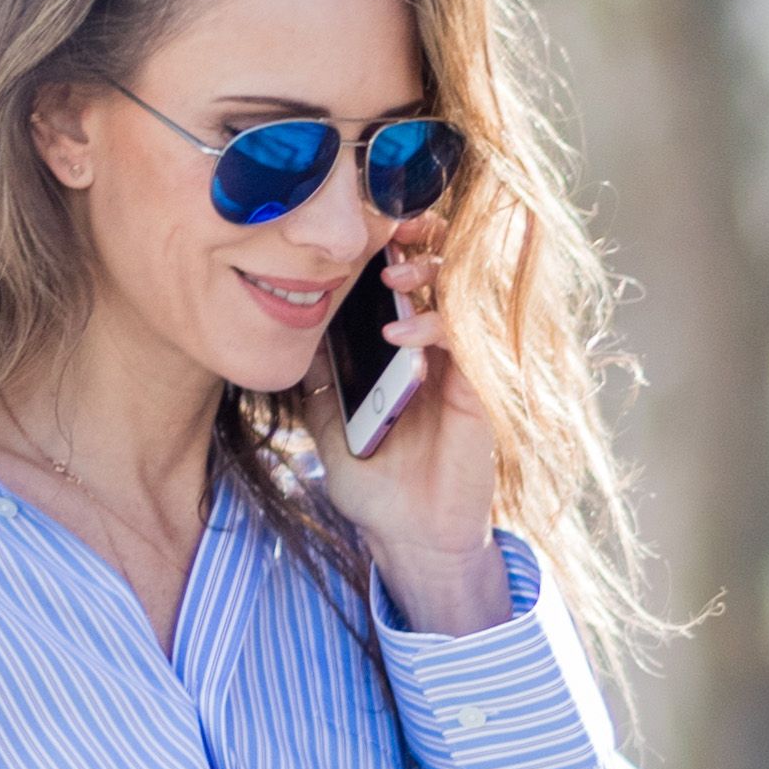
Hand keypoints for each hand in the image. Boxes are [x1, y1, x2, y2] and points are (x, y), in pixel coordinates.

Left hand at [303, 246, 508, 634]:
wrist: (410, 537)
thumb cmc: (374, 484)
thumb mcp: (327, 424)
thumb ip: (317, 378)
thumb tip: (291, 328)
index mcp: (405, 346)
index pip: (405, 275)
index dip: (390, 243)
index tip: (362, 231)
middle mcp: (437, 348)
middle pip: (440, 266)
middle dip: (418, 237)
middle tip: (388, 233)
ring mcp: (460, 366)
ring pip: (459, 291)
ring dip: (426, 272)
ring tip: (391, 275)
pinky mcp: (477, 390)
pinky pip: (465, 339)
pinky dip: (433, 327)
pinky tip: (399, 336)